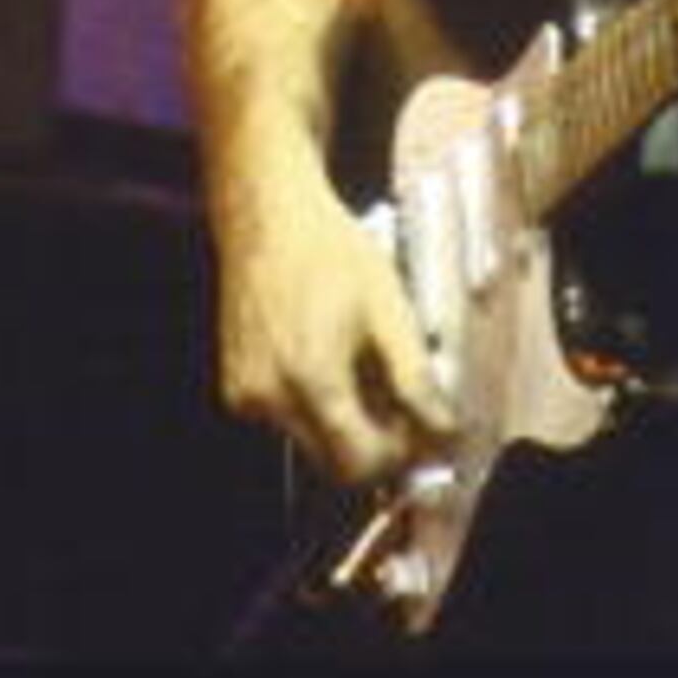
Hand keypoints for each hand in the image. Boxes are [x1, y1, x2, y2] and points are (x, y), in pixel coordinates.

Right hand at [212, 172, 452, 488]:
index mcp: (312, 378)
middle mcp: (270, 396)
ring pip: (309, 444)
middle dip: (374, 445)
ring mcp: (245, 394)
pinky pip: (284, 420)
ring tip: (364, 370)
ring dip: (344, 426)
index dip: (399, 454)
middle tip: (401, 407)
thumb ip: (415, 378)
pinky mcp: (234, 386)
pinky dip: (313, 407)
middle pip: (333, 463)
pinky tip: (329, 360)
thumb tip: (443, 429)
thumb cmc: (329, 250)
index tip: (422, 430)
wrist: (267, 215)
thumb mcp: (388, 307)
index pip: (360, 462)